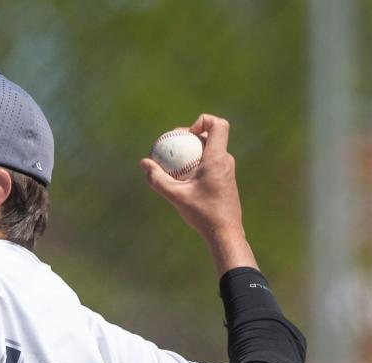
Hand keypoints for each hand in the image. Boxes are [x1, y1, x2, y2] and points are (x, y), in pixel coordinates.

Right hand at [140, 115, 257, 274]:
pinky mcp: (226, 182)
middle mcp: (225, 161)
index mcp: (217, 158)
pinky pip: (212, 164)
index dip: (203, 121)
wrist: (225, 233)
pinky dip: (198, 165)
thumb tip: (144, 163)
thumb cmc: (203, 214)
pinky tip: (185, 180)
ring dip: (194, 152)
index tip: (187, 135)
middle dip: (192, 136)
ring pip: (211, 151)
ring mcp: (227, 171)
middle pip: (211, 136)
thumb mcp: (176, 197)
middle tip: (174, 146)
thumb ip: (158, 179)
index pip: (218, 124)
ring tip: (177, 164)